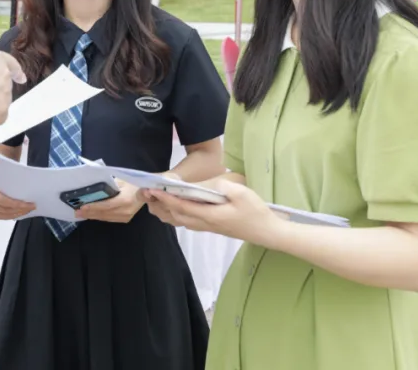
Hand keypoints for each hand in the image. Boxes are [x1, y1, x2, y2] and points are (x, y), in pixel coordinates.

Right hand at [0, 178, 34, 219]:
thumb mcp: (3, 174)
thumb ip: (12, 177)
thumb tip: (26, 181)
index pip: (4, 201)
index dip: (18, 204)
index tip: (30, 204)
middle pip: (6, 209)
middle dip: (21, 209)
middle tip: (32, 206)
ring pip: (6, 215)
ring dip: (19, 213)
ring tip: (29, 209)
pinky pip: (4, 217)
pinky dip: (14, 215)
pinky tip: (22, 212)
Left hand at [74, 180, 143, 223]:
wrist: (149, 191)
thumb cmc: (134, 183)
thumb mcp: (122, 181)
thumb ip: (110, 186)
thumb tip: (94, 187)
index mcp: (125, 200)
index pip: (106, 205)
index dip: (93, 207)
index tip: (82, 207)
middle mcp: (125, 211)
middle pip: (104, 213)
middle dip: (89, 213)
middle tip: (77, 212)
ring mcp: (126, 217)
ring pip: (106, 218)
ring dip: (93, 216)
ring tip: (81, 214)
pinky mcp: (125, 219)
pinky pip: (109, 219)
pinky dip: (99, 217)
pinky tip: (91, 215)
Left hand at [141, 179, 282, 247]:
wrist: (267, 232)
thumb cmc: (256, 213)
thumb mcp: (243, 195)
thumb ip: (226, 188)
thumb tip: (214, 185)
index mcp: (210, 215)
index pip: (182, 206)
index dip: (167, 198)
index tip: (154, 190)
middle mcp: (205, 223)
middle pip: (177, 215)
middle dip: (162, 204)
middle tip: (150, 192)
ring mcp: (209, 227)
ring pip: (182, 221)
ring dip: (168, 211)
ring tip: (158, 200)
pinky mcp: (213, 228)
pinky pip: (189, 222)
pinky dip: (178, 216)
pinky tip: (177, 209)